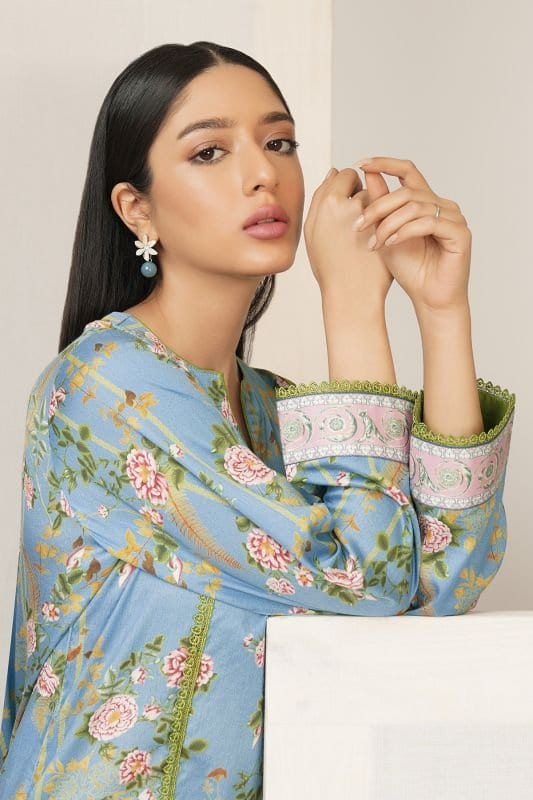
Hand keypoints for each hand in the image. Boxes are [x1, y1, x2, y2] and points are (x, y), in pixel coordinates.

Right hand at [303, 167, 393, 303]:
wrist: (350, 293)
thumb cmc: (330, 267)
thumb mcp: (313, 232)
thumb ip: (320, 199)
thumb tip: (333, 172)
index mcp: (326, 203)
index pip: (341, 175)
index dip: (345, 188)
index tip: (346, 206)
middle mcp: (347, 203)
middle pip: (358, 183)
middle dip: (359, 196)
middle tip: (356, 222)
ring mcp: (369, 213)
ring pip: (375, 197)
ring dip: (374, 208)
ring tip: (366, 235)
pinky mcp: (386, 224)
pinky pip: (388, 210)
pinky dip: (385, 220)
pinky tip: (378, 239)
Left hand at [353, 156, 471, 312]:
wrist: (428, 299)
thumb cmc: (409, 269)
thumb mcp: (386, 233)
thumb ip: (379, 205)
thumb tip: (366, 173)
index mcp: (426, 201)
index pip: (407, 171)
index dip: (385, 163)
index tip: (360, 163)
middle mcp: (442, 205)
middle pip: (407, 191)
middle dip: (378, 206)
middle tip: (358, 225)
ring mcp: (454, 217)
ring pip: (416, 206)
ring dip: (389, 223)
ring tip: (375, 242)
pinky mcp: (460, 233)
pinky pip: (429, 222)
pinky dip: (405, 231)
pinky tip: (390, 243)